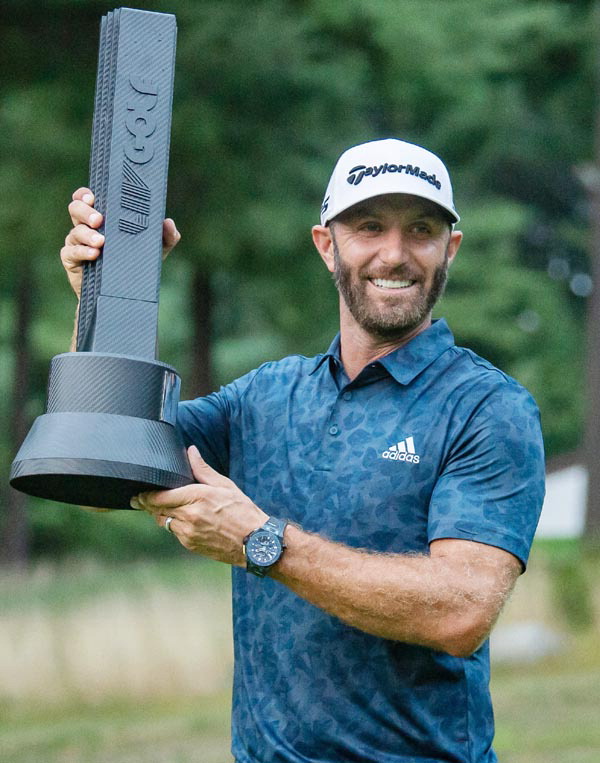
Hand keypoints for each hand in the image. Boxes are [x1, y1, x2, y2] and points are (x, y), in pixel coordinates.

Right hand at [60, 187, 180, 298]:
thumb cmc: (135, 263)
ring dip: (87, 234)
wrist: (121, 294)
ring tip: (100, 241)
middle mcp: (86, 226)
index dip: (85, 194)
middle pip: (76, 209)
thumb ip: (166, 236)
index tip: (93, 197)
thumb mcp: (155, 250)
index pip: (87, 198)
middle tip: (99, 219)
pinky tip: (94, 254)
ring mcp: (77, 243)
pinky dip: (82, 251)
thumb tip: (168, 222)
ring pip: (75, 231)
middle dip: (85, 211)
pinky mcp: (72, 260)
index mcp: (103, 218)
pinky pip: (71, 252)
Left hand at [132, 446, 267, 564]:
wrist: (255, 542)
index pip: (159, 497)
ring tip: (165, 507)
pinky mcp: (190, 545)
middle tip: (142, 499)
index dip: (145, 495)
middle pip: (156, 510)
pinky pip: (174, 533)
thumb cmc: (243, 511)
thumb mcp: (225, 485)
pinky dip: (174, 525)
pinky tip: (183, 519)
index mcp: (196, 497)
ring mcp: (188, 533)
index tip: (138, 493)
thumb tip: (191, 451)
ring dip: (161, 514)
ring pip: (163, 522)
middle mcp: (188, 516)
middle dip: (148, 504)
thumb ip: (202, 469)